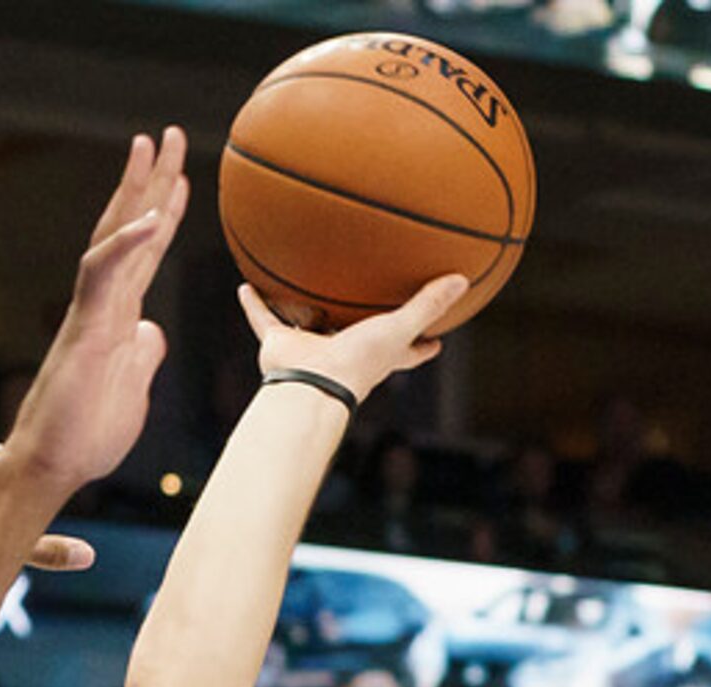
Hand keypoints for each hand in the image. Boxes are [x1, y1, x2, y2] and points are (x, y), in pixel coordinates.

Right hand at [0, 130, 188, 493]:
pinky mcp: (83, 330)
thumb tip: (153, 331)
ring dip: (133, 189)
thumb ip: (143, 357)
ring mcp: (92, 313)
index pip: (145, 254)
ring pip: (111, 237)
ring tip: (150, 145)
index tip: (182, 179)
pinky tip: (149, 217)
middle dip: (151, 181)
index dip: (164, 214)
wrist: (53, 466)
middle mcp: (103, 304)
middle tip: (170, 135)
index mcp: (117, 317)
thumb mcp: (134, 390)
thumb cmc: (86, 437)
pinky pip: (102, 276)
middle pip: (128, 228)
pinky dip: (125, 244)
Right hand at [236, 274, 470, 407]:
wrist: (313, 383)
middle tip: (369, 310)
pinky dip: (255, 305)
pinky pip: (265, 320)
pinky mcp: (281, 346)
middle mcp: (345, 353)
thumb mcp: (398, 328)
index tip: (437, 342)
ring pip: (309, 326)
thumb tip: (463, 280)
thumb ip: (428, 305)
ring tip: (300, 290)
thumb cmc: (358, 362)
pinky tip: (247, 285)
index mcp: (377, 356)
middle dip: (363, 329)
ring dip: (303, 311)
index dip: (423, 347)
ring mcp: (312, 350)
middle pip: (358, 338)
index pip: (407, 353)